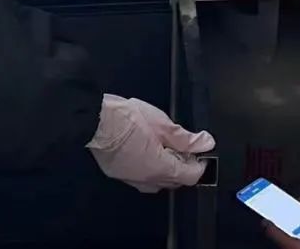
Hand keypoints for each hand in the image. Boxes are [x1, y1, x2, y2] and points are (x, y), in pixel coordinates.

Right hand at [88, 94, 214, 192]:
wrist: (94, 120)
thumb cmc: (126, 118)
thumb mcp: (161, 123)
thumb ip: (185, 138)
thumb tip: (206, 144)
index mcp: (160, 168)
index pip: (190, 176)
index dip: (200, 165)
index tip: (201, 152)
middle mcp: (147, 180)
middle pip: (175, 181)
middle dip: (184, 166)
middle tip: (184, 146)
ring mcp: (132, 180)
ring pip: (158, 181)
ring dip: (167, 168)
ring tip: (165, 147)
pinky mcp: (120, 175)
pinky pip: (143, 178)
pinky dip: (151, 168)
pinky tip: (148, 151)